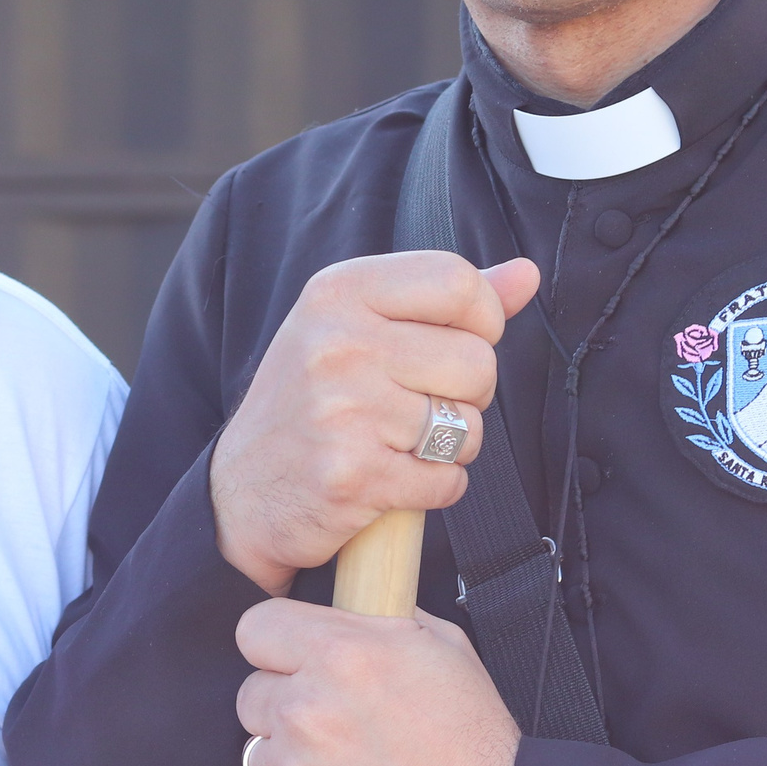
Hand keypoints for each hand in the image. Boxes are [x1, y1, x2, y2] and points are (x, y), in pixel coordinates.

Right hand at [211, 252, 536, 594]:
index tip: (454, 343)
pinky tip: (394, 480)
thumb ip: (443, 299)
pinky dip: (434, 489)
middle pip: (476, 360)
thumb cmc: (310, 401)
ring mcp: (343, 410)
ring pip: (467, 427)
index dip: (481, 320)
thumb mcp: (357, 326)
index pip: (458, 281)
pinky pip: (448, 481)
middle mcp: (337, 343)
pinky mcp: (353, 475)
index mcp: (338, 292)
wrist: (240, 492)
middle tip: (419, 405)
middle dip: (467, 394)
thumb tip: (526, 274)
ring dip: (450, 448)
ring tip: (401, 444)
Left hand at [235, 598, 516, 765]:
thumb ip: (374, 624)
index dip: (278, 646)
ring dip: (292, 760)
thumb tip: (343, 609)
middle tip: (337, 724)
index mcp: (340, 655)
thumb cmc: (479, 740)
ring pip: (259, 753)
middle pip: (251, 694)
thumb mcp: (442, 647)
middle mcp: (308, 712)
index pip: (254, 629)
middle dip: (287, 704)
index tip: (295, 661)